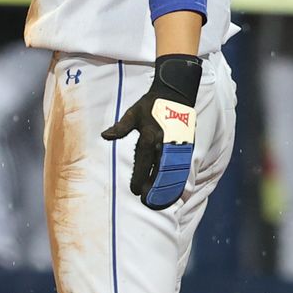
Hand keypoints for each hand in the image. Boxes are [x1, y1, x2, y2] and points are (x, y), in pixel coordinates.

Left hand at [101, 54, 201, 209]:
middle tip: (147, 200)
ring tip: (161, 200)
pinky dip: (180, 180)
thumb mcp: (133, 113)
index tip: (135, 190)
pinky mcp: (187, 146)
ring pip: (173, 172)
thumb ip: (120, 127)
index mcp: (150, 136)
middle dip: (153, 187)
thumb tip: (105, 136)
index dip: (139, 178)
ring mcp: (178, 145)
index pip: (143, 163)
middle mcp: (165, 143)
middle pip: (159, 171)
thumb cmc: (151, 104)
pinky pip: (183, 167)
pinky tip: (177, 192)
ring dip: (167, 187)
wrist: (176, 92)